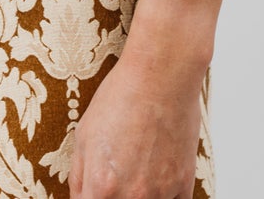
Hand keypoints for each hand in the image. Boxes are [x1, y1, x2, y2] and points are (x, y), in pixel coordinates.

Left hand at [68, 45, 204, 197]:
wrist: (161, 76)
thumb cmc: (120, 99)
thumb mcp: (83, 137)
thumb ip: (79, 179)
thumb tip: (80, 198)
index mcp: (101, 187)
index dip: (90, 198)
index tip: (95, 190)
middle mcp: (132, 196)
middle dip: (112, 195)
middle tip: (115, 177)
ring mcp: (161, 193)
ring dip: (138, 196)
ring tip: (136, 170)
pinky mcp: (184, 184)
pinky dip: (163, 195)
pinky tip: (156, 175)